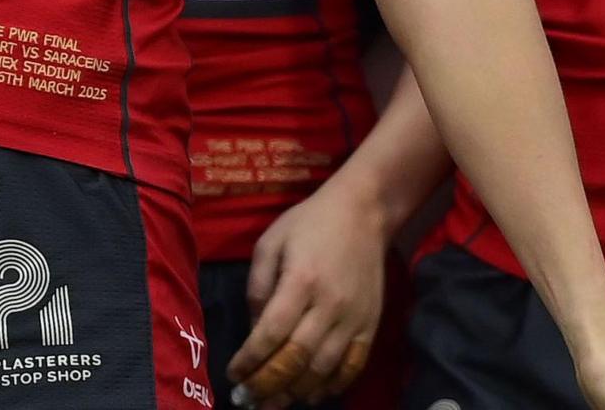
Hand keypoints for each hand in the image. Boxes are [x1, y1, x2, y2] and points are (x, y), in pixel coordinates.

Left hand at [228, 177, 388, 404]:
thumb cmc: (308, 224)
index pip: (271, 333)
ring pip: (324, 368)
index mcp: (300, 282)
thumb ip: (258, 287)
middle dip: (269, 385)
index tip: (233, 375)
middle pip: (297, 358)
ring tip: (274, 404)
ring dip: (297, 392)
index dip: (250, 360)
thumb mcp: (270, 244)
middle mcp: (330, 306)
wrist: (362, 214)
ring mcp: (355, 318)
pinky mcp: (371, 325)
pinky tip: (313, 395)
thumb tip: (255, 330)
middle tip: (249, 400)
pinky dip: (333, 385)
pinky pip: (353, 365)